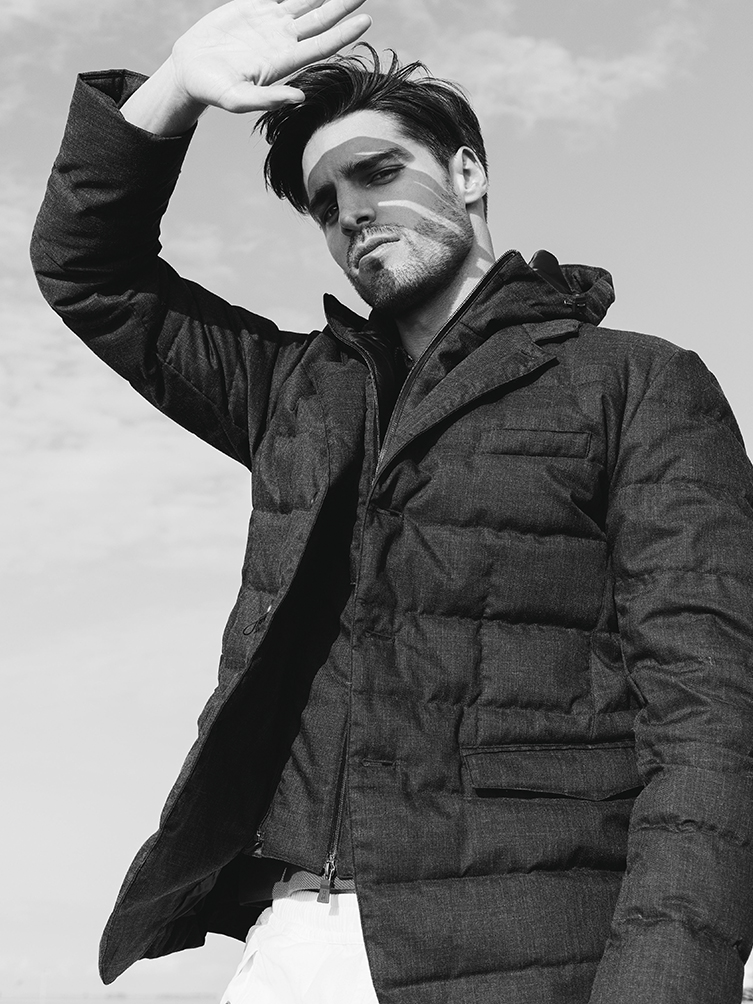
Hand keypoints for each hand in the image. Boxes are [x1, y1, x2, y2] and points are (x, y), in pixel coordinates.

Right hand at [121, 0, 371, 133]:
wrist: (189, 69)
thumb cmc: (211, 90)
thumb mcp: (235, 99)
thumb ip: (266, 100)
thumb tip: (300, 97)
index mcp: (283, 61)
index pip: (321, 45)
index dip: (343, 34)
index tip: (365, 21)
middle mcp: (282, 41)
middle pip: (320, 20)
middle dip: (342, 6)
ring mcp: (270, 23)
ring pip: (306, 2)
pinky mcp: (255, 9)